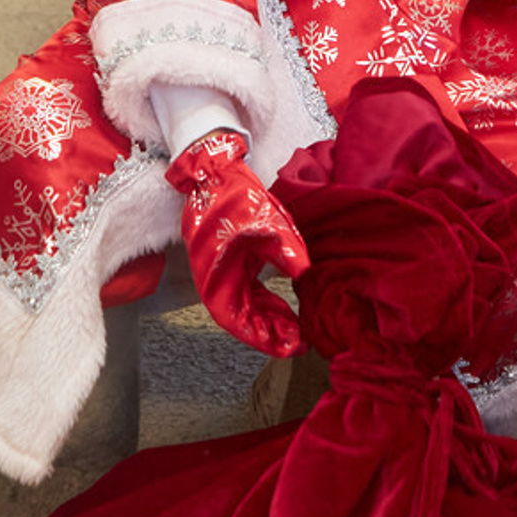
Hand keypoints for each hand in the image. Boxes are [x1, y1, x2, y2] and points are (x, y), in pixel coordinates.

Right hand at [164, 129, 307, 358]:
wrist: (212, 171)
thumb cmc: (233, 194)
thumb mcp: (264, 218)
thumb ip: (284, 246)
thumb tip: (303, 271)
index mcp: (217, 272)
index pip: (236, 319)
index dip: (260, 337)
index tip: (288, 346)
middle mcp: (215, 278)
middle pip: (241, 317)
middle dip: (268, 333)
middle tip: (298, 341)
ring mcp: (221, 271)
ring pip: (244, 306)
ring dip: (267, 319)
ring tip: (295, 328)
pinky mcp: (229, 262)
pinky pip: (245, 291)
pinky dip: (263, 302)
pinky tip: (282, 306)